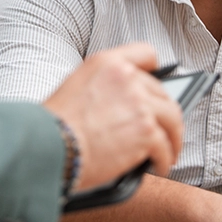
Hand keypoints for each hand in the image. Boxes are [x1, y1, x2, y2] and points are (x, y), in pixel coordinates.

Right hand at [42, 43, 182, 191]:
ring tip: (168, 152)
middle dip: (165, 114)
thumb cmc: (53, 125)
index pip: (145, 54)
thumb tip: (126, 106)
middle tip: (165, 130)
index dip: (156, 71)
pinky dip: (165, 160)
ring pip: (172, 119)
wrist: (49, 146)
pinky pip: (165, 146)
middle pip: (162, 93)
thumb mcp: (75, 87)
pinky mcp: (146, 131)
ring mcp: (139, 104)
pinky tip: (159, 167)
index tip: (159, 85)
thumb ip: (105, 87)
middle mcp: (126, 77)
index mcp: (107, 63)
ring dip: (173, 138)